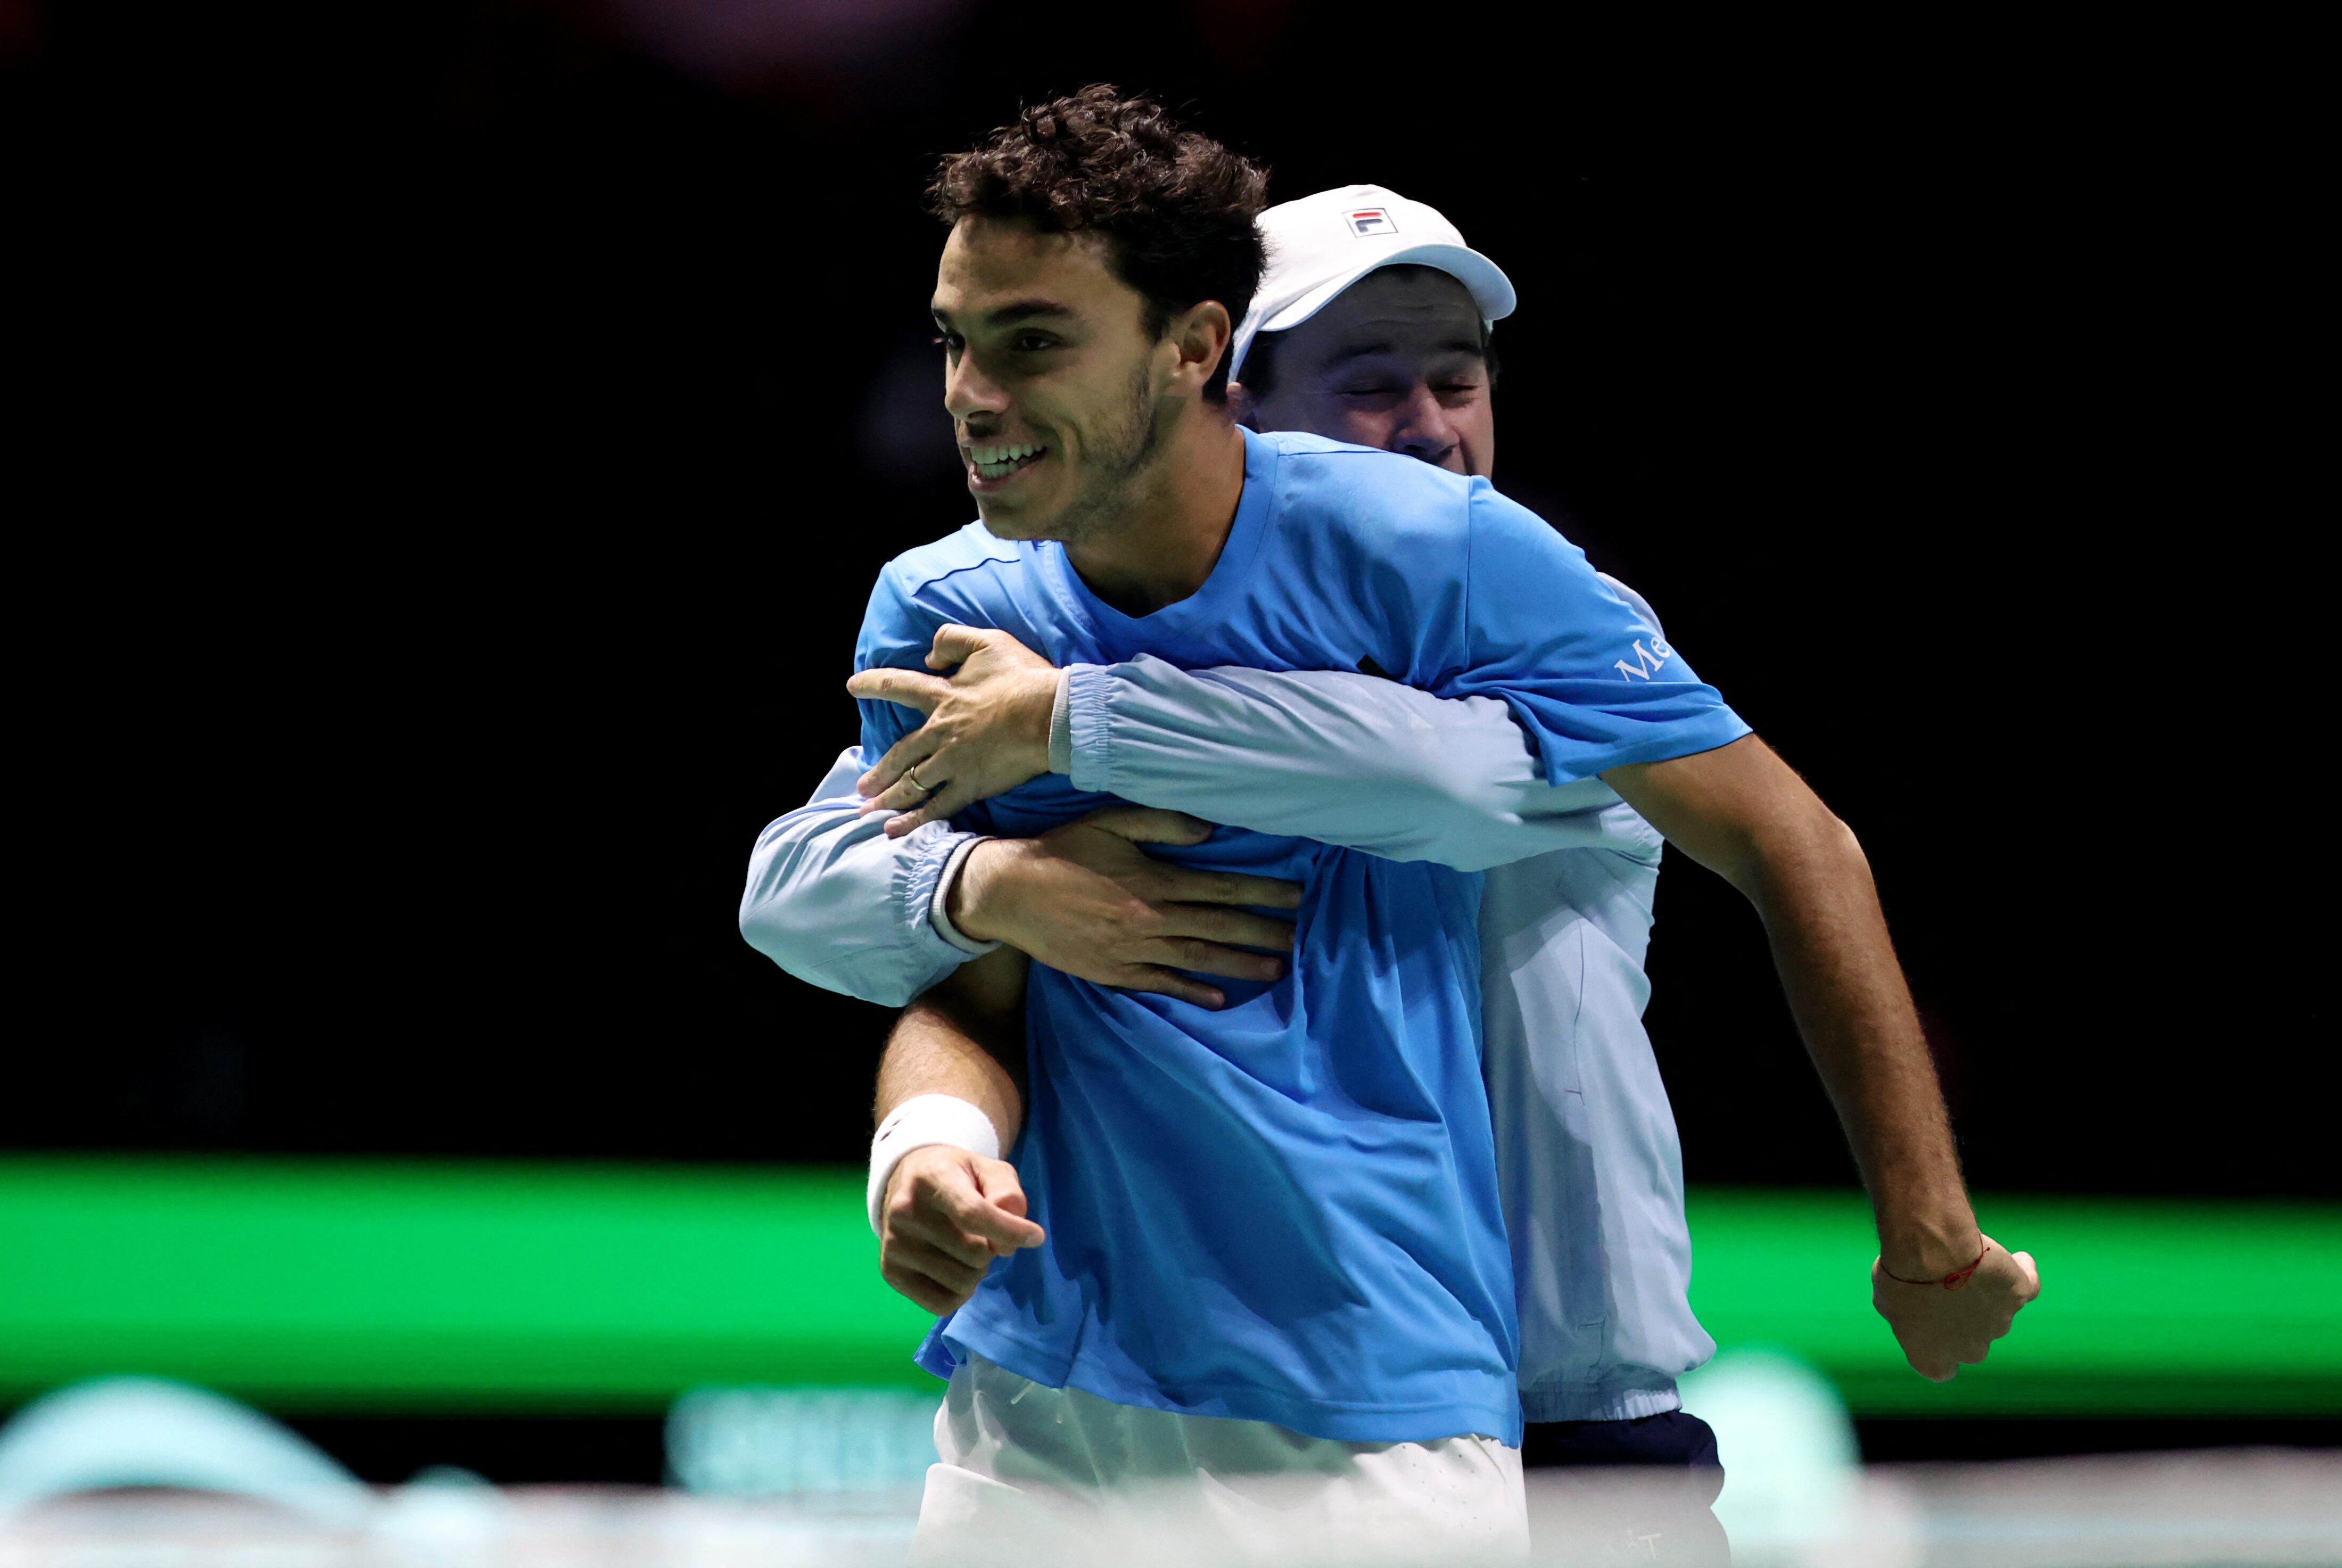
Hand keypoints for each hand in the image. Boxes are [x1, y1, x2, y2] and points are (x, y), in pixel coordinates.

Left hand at [845, 625, 1060, 835]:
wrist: (1050, 715)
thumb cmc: (1023, 677)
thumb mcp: (987, 641)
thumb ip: (952, 640)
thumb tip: (929, 657)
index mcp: (941, 695)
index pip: (898, 686)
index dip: (874, 684)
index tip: (852, 686)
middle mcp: (939, 732)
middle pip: (899, 752)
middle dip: (878, 771)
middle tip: (862, 785)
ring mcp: (952, 762)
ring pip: (911, 783)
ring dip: (887, 798)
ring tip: (867, 810)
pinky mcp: (971, 785)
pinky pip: (936, 807)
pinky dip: (913, 821)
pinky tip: (892, 830)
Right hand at [877, 1143, 1046, 1315]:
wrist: (907, 1180)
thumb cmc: (957, 1176)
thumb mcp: (989, 1169)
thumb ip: (1008, 1195)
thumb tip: (1007, 1244)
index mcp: (931, 1178)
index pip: (974, 1214)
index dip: (1010, 1230)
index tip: (1035, 1236)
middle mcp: (904, 1211)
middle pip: (974, 1253)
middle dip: (991, 1249)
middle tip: (983, 1236)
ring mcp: (893, 1245)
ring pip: (961, 1283)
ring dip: (976, 1273)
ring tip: (966, 1251)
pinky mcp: (889, 1272)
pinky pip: (941, 1304)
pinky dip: (959, 1295)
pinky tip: (953, 1270)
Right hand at [953, 806, 1301, 1009]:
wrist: (1007, 893)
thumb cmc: (1061, 851)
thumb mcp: (1111, 822)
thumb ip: (1162, 822)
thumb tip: (1210, 832)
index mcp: (1154, 880)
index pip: (1222, 888)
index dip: (1263, 893)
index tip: (1297, 895)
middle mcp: (1150, 919)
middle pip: (1219, 927)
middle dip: (1264, 933)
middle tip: (1301, 938)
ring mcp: (1132, 950)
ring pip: (1198, 959)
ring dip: (1240, 965)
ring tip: (1278, 970)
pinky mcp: (1114, 972)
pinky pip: (1160, 984)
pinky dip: (1191, 992)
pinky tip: (1219, 999)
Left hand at [1871, 1233, 2040, 1380]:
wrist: (1932, 1251)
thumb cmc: (1902, 1274)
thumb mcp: (1887, 1300)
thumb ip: (1905, 1313)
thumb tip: (1916, 1307)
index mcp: (1932, 1358)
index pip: (1941, 1368)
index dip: (1939, 1349)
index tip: (1933, 1328)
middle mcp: (1970, 1350)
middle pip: (1971, 1342)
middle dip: (1961, 1319)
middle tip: (1947, 1288)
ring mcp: (1998, 1324)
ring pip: (1995, 1312)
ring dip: (1983, 1293)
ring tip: (1965, 1260)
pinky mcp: (2017, 1295)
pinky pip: (2028, 1287)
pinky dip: (2024, 1273)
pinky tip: (2019, 1261)